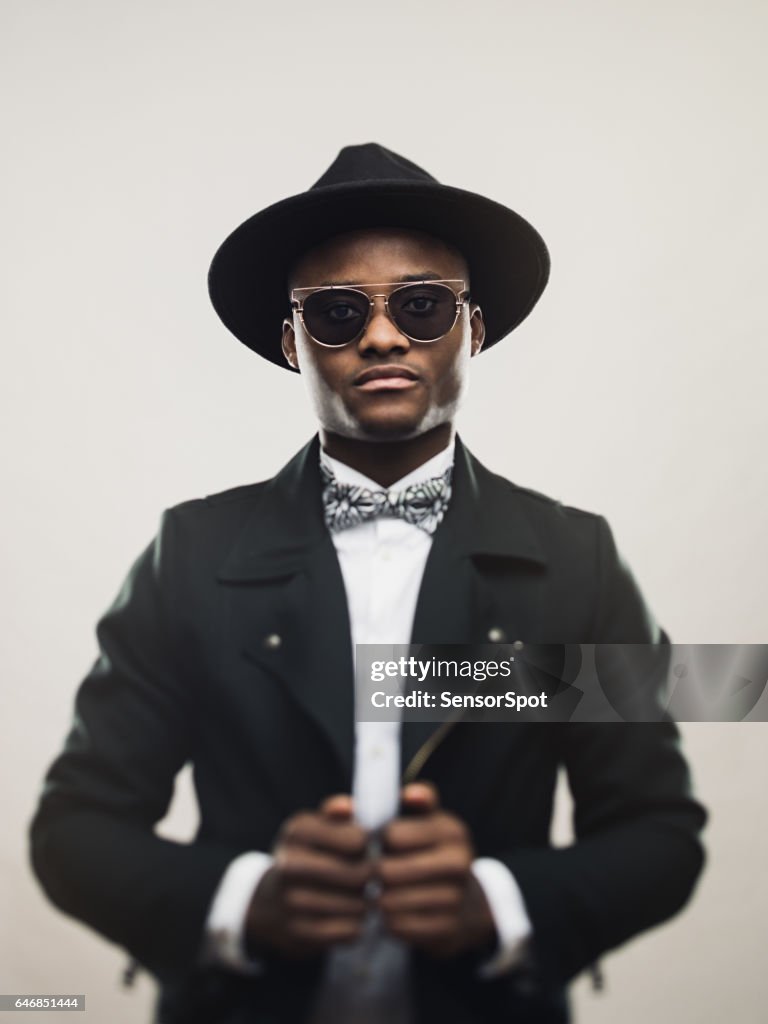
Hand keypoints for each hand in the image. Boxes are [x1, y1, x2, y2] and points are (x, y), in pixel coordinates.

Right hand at [244, 794, 371, 957]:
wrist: (270, 903)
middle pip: (358, 874)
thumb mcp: (315, 827)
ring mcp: (292, 901)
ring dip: (369, 902)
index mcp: (297, 832)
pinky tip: (354, 914)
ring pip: (357, 905)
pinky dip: (359, 924)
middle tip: (379, 874)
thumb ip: (335, 812)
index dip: (374, 844)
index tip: (376, 847)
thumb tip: (347, 806)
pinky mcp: (300, 933)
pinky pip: (350, 931)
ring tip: (367, 894)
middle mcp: (289, 865)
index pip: (357, 839)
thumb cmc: (307, 856)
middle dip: (374, 875)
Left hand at [377, 782, 495, 957]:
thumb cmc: (432, 852)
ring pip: (390, 902)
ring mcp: (454, 899)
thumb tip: (411, 794)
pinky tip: (387, 913)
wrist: (467, 903)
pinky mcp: (445, 930)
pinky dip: (387, 921)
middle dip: (369, 873)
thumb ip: (418, 800)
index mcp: (451, 831)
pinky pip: (398, 926)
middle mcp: (458, 863)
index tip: (363, 845)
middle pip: (388, 871)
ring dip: (375, 899)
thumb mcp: (430, 820)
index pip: (391, 835)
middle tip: (360, 874)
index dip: (370, 841)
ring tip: (372, 893)